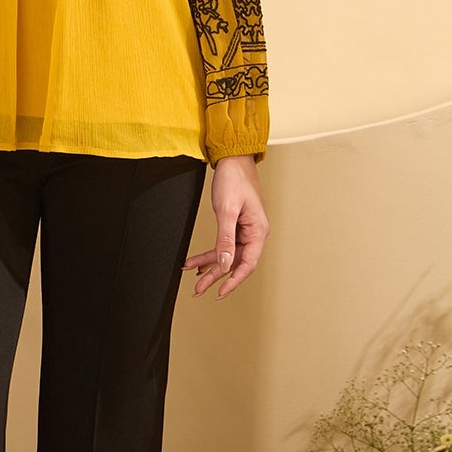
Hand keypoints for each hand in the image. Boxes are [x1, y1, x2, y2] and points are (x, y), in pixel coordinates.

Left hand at [184, 155, 268, 300]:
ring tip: (193, 276)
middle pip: (234, 262)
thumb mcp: (227, 211)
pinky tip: (196, 260)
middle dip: (216, 276)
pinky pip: (222, 244)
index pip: (247, 264)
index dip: (233, 281)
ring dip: (209, 265)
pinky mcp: (235, 224)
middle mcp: (253, 233)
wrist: (232, 159)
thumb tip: (224, 263)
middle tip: (199, 289)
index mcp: (257, 231)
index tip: (219, 292)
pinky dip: (209, 252)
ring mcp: (244, 229)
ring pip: (226, 255)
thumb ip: (225, 239)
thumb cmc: (235, 179)